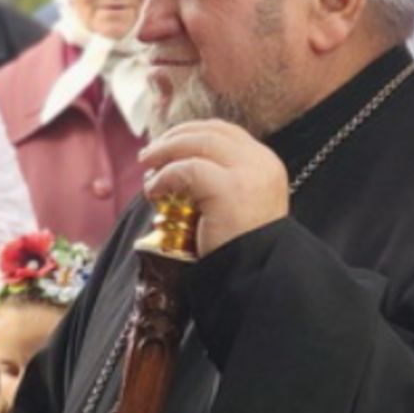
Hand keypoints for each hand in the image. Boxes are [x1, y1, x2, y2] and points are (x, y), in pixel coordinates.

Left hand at [139, 120, 289, 255]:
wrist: (255, 280)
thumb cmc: (241, 250)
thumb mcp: (240, 206)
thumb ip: (223, 181)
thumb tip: (180, 164)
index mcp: (266, 164)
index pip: (226, 133)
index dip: (192, 132)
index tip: (168, 143)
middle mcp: (261, 163)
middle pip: (210, 132)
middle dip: (175, 137)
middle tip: (149, 153)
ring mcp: (247, 174)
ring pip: (197, 144)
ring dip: (165, 152)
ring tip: (147, 169)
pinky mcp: (228, 190)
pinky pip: (186, 170)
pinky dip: (164, 177)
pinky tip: (153, 191)